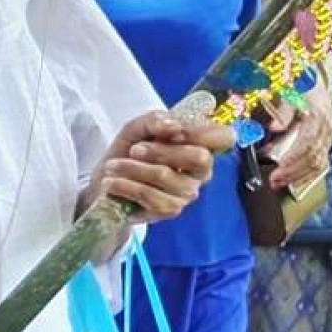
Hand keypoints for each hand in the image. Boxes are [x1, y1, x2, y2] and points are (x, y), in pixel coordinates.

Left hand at [83, 111, 231, 220]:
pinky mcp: (171, 210)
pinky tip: (113, 182)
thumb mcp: (138, 128)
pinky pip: (151, 197)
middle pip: (200, 157)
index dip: (201, 132)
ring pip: (167, 176)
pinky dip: (126, 186)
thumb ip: (155, 121)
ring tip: (113, 166)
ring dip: (133, 168)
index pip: (224, 137)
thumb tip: (173, 125)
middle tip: (134, 149)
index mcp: (199, 145)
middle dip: (162, 150)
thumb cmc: (130, 151)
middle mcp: (200, 171)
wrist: (106, 180)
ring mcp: (187, 192)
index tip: (172, 131)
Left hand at [260, 95, 331, 191]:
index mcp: (318, 116)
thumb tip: (275, 127)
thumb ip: (283, 111)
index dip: (295, 155)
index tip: (281, 165)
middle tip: (274, 179)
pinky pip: (320, 164)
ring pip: (318, 164)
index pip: (309, 141)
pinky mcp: (326, 144)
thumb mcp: (290, 93)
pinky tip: (294, 181)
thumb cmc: (300, 88)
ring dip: (298, 177)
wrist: (315, 84)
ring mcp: (327, 138)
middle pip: (313, 157)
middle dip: (293, 171)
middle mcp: (326, 129)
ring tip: (279, 183)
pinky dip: (308, 175)